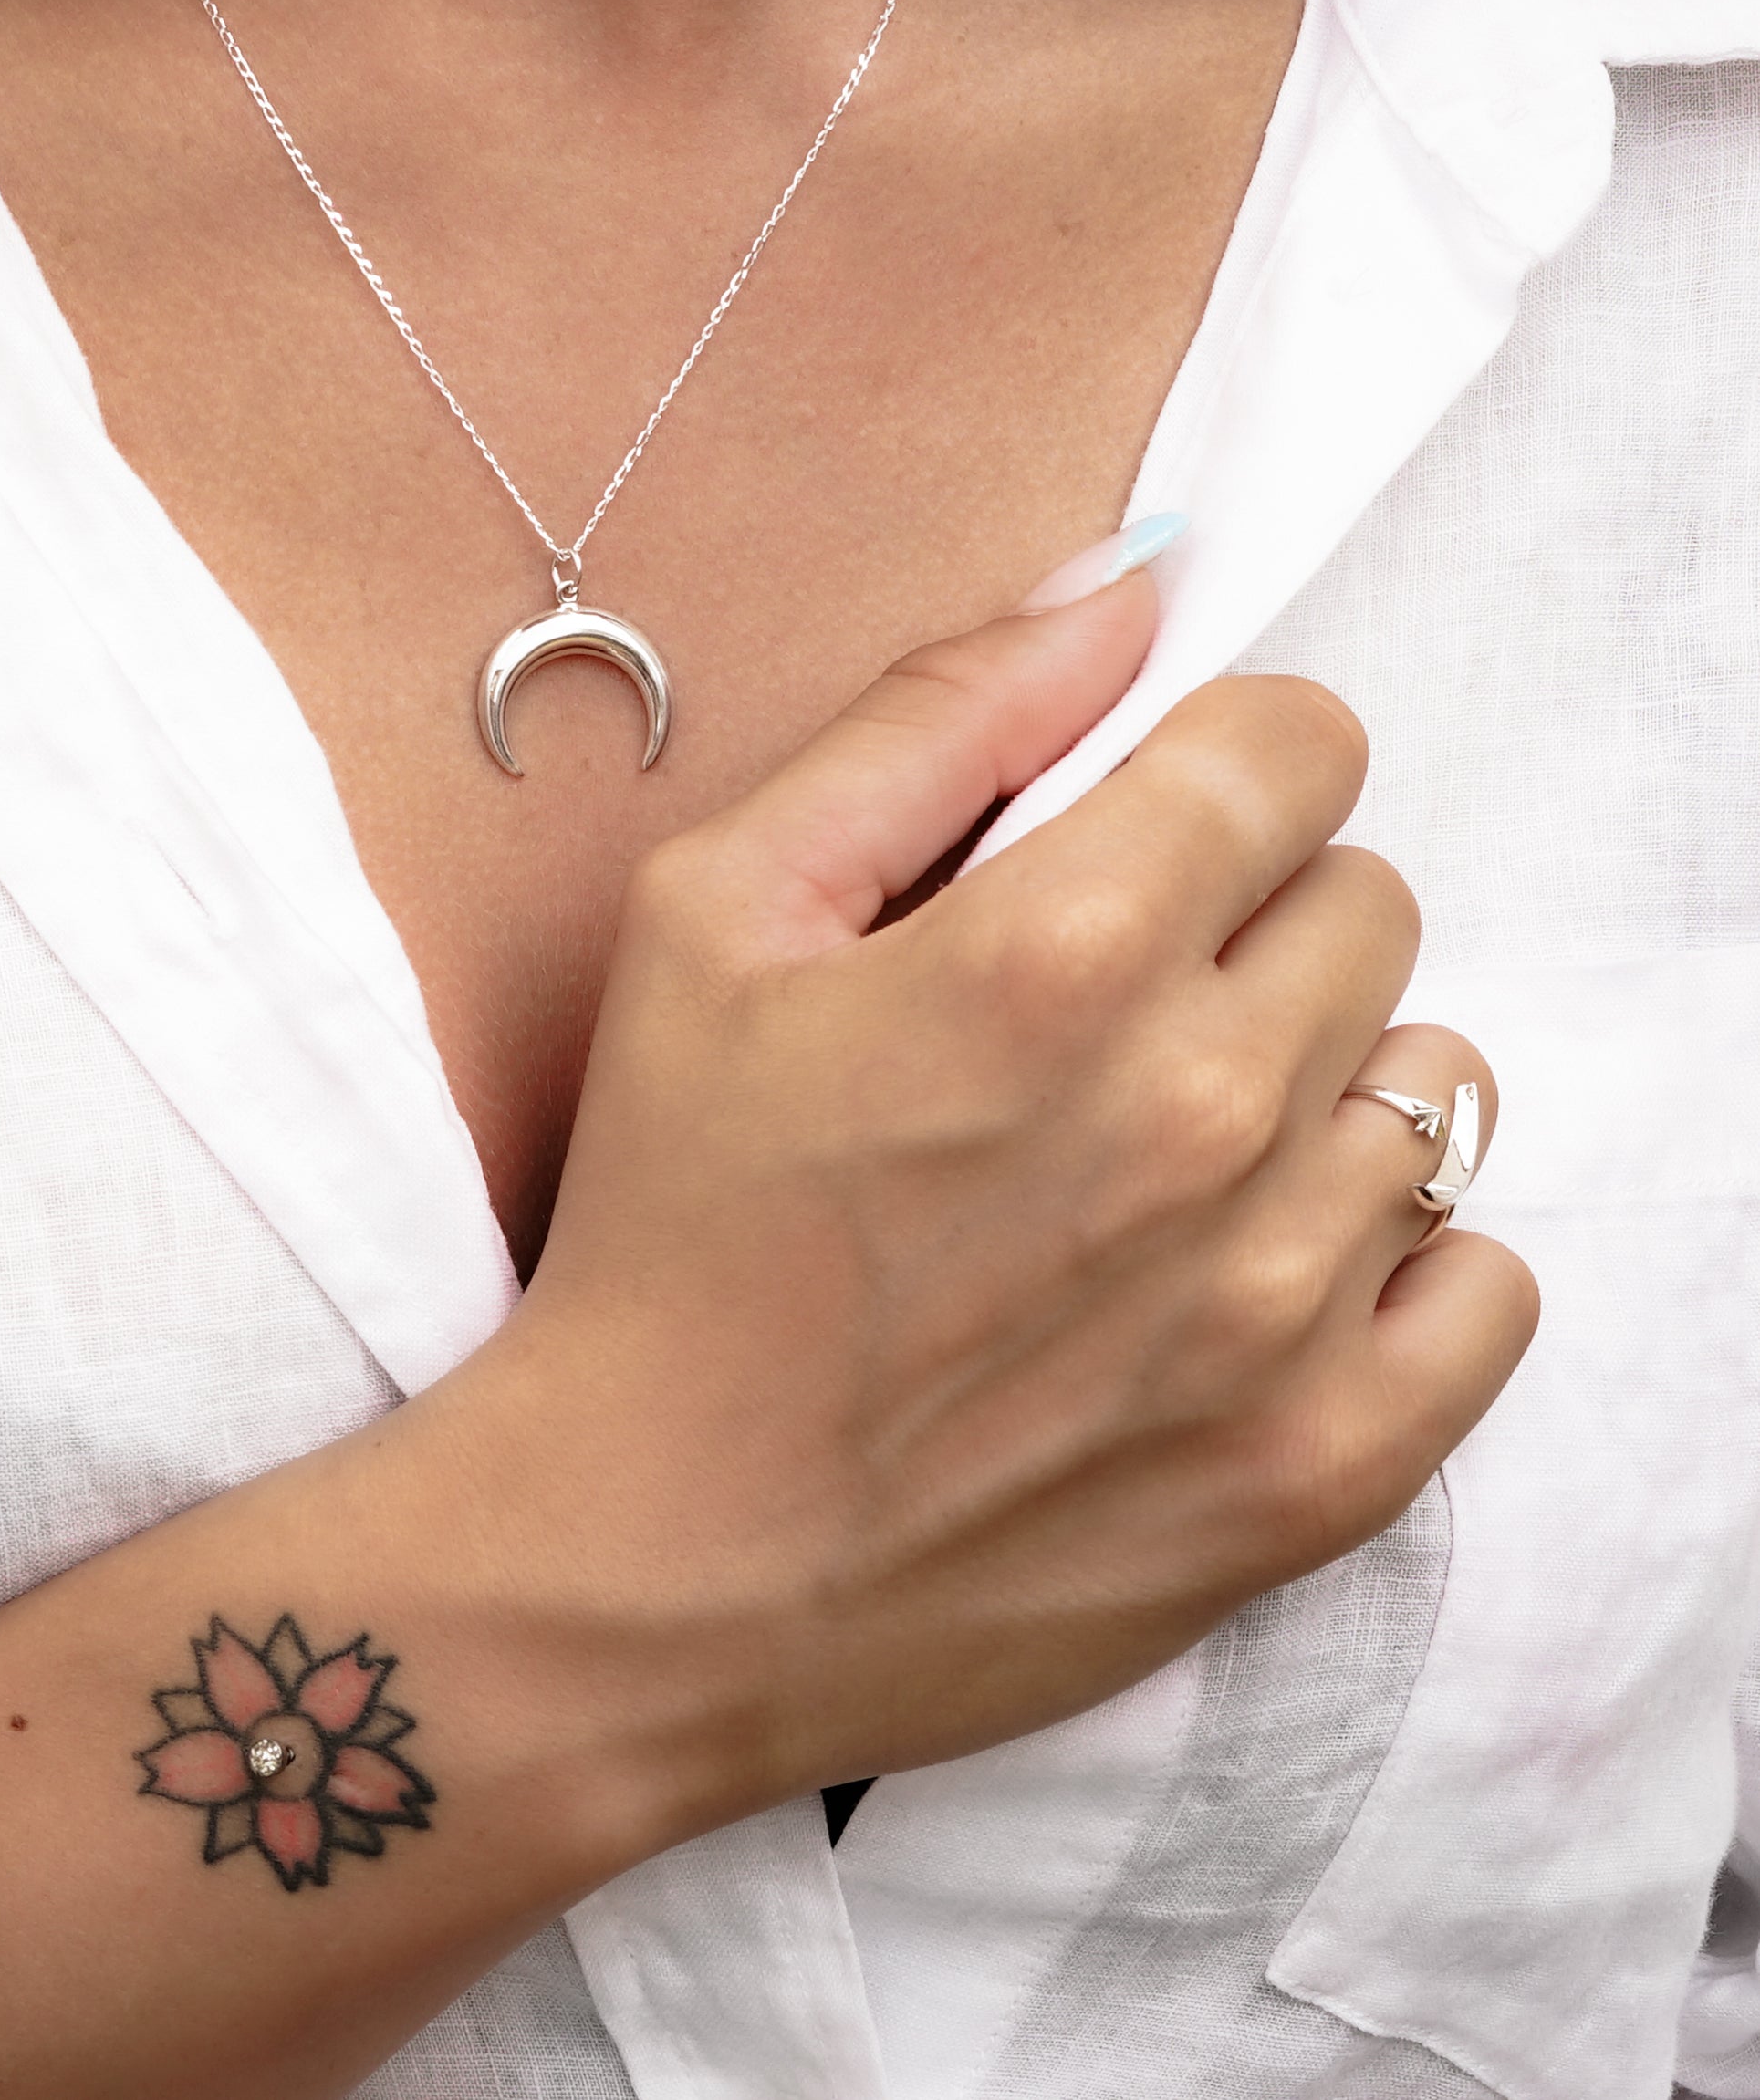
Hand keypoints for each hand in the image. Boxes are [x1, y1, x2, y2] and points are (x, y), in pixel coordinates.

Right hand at [435, 577, 1534, 1835]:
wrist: (651, 1558)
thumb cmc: (666, 1223)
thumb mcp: (713, 917)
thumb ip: (934, 721)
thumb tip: (1133, 581)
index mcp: (1059, 950)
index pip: (1300, 745)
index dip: (1214, 771)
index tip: (1144, 836)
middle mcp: (1204, 1109)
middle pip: (1372, 902)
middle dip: (1252, 921)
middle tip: (1107, 1016)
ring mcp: (1279, 1300)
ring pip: (1431, 1083)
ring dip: (1314, 1089)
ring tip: (1159, 1159)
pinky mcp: (1320, 1463)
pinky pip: (1489, 1283)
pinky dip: (1396, 1260)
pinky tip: (1249, 1274)